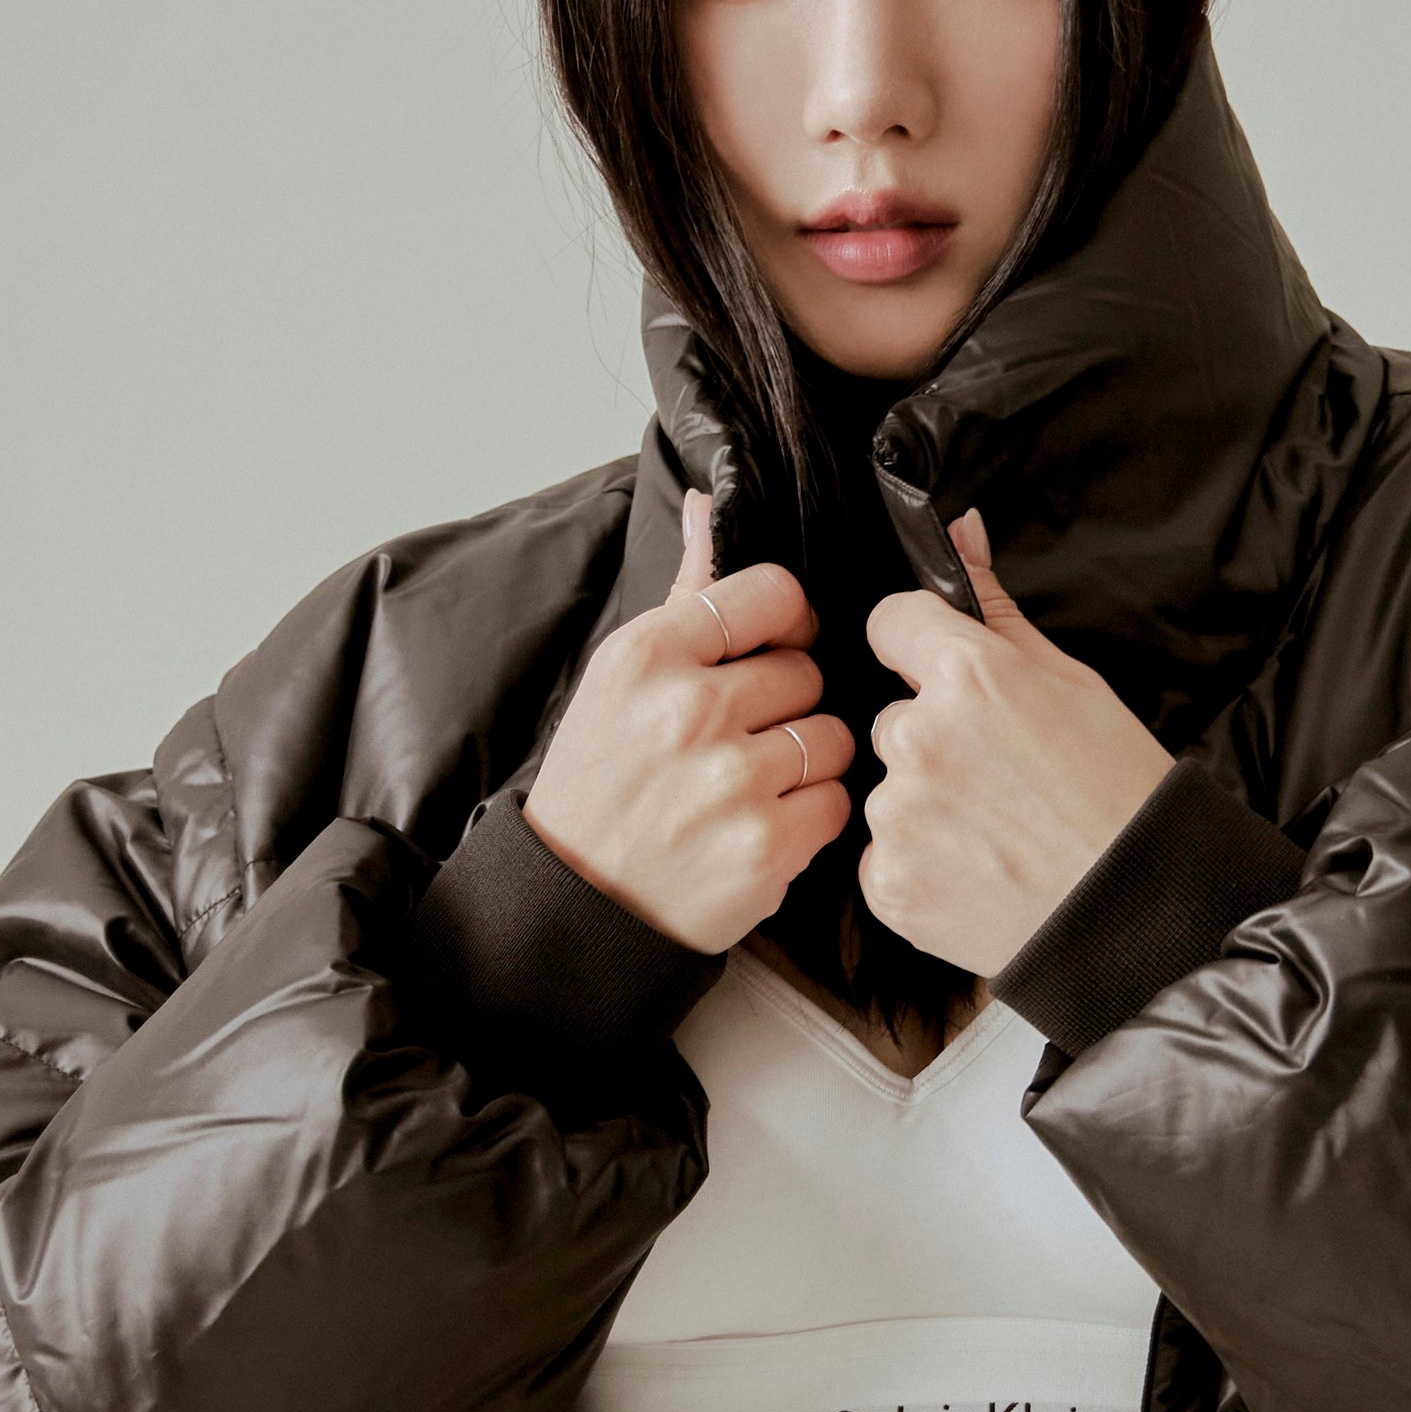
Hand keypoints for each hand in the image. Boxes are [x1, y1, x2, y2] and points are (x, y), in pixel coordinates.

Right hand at [523, 492, 854, 952]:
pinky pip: (835, 805)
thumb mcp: (621, 680)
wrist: (575, 905)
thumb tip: (710, 506)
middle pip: (807, 671)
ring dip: (807, 763)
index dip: (788, 622)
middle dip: (788, 705)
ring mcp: (730, 781)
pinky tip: (765, 827)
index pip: (774, 593)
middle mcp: (688, 711)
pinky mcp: (765, 847)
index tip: (773, 649)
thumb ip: (685, 596)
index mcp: (649, 654)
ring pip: (831, 737)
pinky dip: (811, 820)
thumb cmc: (602, 785)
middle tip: (747, 738)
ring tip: (757, 786)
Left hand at [859, 513, 1171, 974]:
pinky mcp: (888, 883)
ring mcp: (898, 817)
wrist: (1140, 916)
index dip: (923, 648)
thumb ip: (995, 609)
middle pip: (893, 716)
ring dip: (926, 804)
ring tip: (998, 835)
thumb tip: (960, 529)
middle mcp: (918, 738)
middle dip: (934, 739)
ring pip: (888, 788)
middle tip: (1003, 780)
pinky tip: (979, 872)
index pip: (891, 621)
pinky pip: (883, 855)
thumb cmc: (1122, 797)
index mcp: (967, 675)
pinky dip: (921, 864)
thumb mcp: (1073, 683)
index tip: (953, 681)